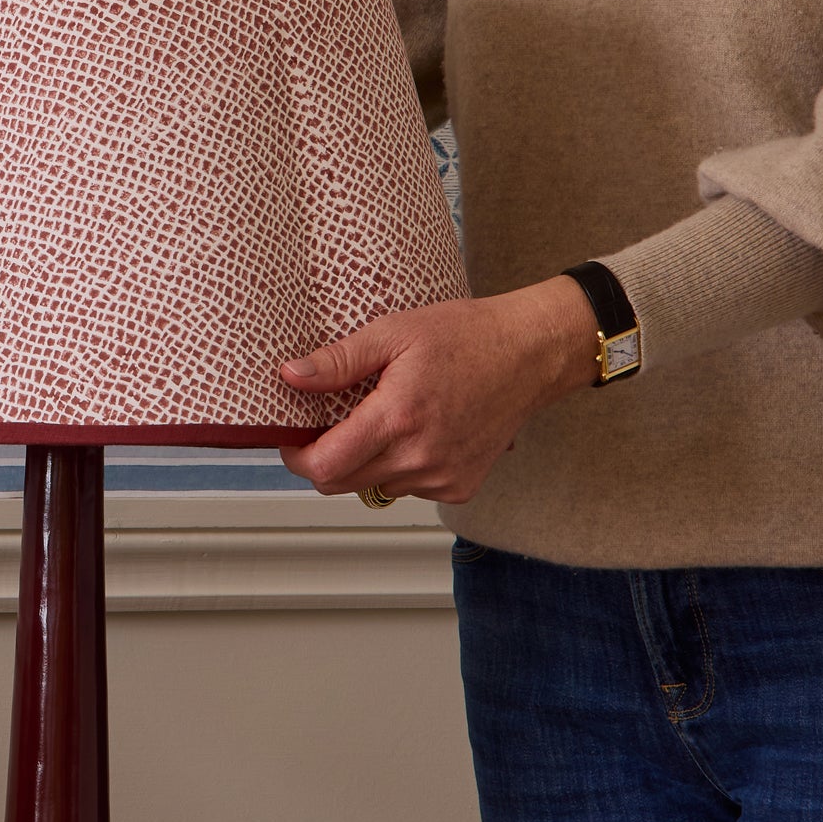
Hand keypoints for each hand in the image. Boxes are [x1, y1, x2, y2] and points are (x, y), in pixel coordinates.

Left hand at [276, 278, 600, 503]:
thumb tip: (292, 376)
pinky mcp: (460, 487)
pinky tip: (422, 433)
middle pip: (341, 483)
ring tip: (390, 421)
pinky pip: (410, 488)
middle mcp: (418, 457)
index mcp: (397, 418)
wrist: (530, 354)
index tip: (292, 439)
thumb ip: (339, 361)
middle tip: (331, 427)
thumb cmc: (467, 336)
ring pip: (375, 486)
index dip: (297, 457)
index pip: (324, 466)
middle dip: (326, 460)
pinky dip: (403, 468)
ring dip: (368, 463)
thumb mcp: (394, 333)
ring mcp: (441, 478)